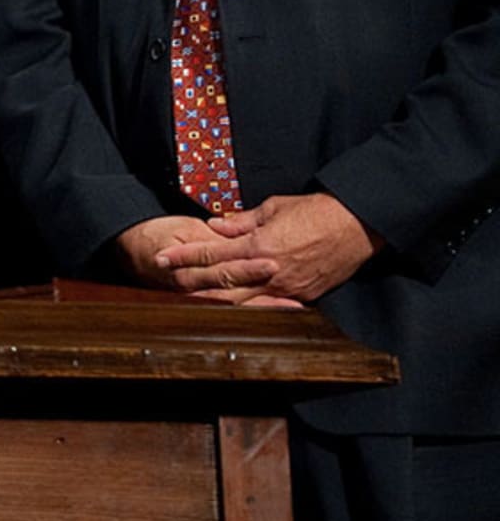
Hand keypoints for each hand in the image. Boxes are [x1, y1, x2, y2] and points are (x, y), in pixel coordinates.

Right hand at [115, 214, 278, 299]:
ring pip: (234, 307)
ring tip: (291, 309)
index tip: (273, 264)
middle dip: (265, 298)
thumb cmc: (154, 234)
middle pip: (233, 295)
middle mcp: (191, 289)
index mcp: (187, 269)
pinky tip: (271, 310)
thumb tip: (236, 241)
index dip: (249, 268)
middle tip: (294, 299)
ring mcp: (194, 299)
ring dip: (263, 309)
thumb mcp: (183, 228)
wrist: (128, 248)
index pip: (224, 269)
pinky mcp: (198, 302)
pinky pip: (228, 309)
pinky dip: (251, 310)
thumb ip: (212, 238)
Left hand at [156, 193, 380, 304]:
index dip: (184, 257)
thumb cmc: (316, 211)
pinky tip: (230, 312)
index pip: (211, 253)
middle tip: (164, 282)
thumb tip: (216, 227)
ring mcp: (285, 287)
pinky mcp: (301, 296)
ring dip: (214, 302)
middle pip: (220, 283)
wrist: (357, 225)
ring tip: (188, 301)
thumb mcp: (274, 208)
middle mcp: (268, 270)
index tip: (162, 258)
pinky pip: (269, 307)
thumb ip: (242, 221)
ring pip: (241, 302)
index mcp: (258, 245)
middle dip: (190, 282)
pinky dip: (248, 309)